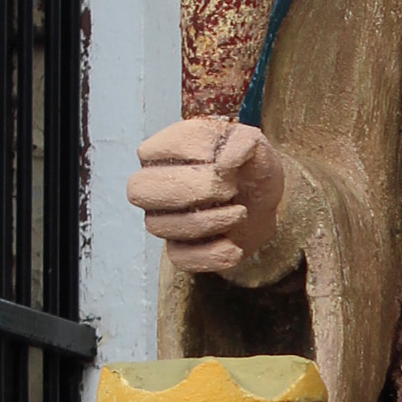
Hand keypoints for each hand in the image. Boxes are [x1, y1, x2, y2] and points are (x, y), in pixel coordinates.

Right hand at [127, 118, 286, 274]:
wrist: (263, 201)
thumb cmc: (249, 166)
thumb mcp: (254, 144)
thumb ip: (242, 143)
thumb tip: (221, 165)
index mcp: (167, 149)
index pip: (148, 152)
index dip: (188, 156)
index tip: (223, 159)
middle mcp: (156, 183)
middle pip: (138, 190)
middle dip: (188, 191)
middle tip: (228, 189)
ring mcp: (164, 217)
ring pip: (159, 226)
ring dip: (208, 221)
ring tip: (241, 212)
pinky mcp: (180, 248)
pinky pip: (179, 258)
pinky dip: (211, 255)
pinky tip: (235, 247)